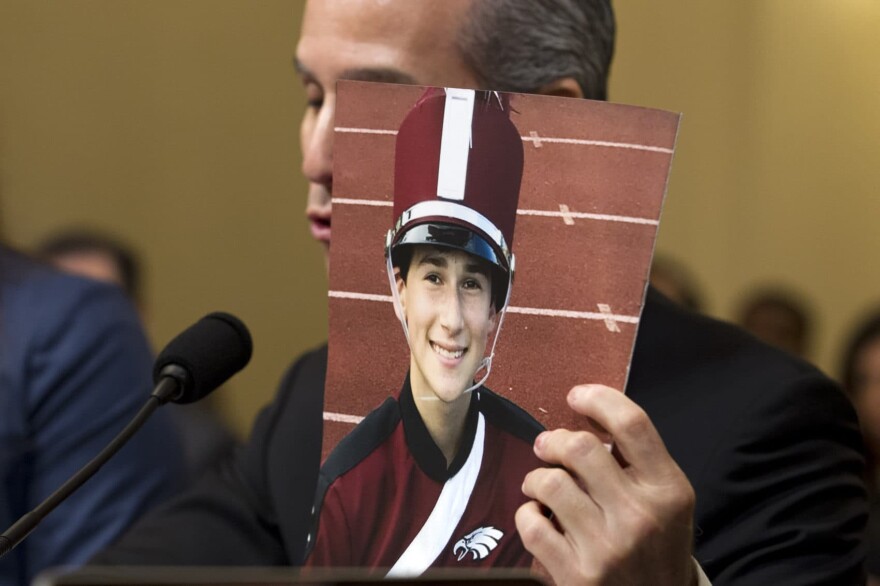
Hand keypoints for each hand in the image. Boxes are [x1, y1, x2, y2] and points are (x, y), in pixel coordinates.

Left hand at [515, 384, 696, 585]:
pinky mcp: (576, 575)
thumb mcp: (665, 499)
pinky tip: (538, 516)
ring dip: (537, 477)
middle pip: (580, 447)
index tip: (577, 397)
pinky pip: (531, 524)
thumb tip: (586, 418)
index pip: (632, 423)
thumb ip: (635, 459)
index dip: (598, 398)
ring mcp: (607, 548)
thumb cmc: (656, 543)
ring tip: (541, 485)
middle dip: (554, 440)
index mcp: (667, 490)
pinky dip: (527, 513)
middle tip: (547, 446)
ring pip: (550, 482)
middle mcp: (639, 516)